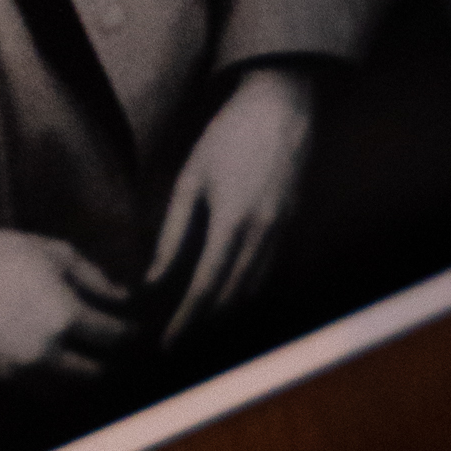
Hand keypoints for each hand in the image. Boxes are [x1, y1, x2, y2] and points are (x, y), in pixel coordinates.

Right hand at [0, 225, 135, 382]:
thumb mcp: (51, 252)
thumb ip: (93, 276)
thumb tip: (122, 297)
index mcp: (65, 316)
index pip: (114, 336)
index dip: (130, 332)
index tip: (136, 328)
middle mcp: (49, 352)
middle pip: (97, 373)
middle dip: (112, 362)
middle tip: (117, 351)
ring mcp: (24, 371)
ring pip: (70, 390)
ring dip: (85, 379)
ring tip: (91, 363)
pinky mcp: (3, 379)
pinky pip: (42, 392)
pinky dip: (57, 384)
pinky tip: (60, 368)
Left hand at [146, 64, 316, 349]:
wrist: (287, 104)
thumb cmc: (232, 134)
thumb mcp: (192, 178)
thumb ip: (173, 232)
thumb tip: (153, 280)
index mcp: (233, 222)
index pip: (206, 289)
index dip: (187, 322)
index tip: (167, 346)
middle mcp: (264, 236)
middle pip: (233, 300)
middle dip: (205, 327)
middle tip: (177, 346)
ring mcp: (286, 235)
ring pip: (255, 292)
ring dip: (228, 316)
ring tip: (199, 331)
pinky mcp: (297, 229)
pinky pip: (273, 276)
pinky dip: (250, 295)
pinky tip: (232, 303)